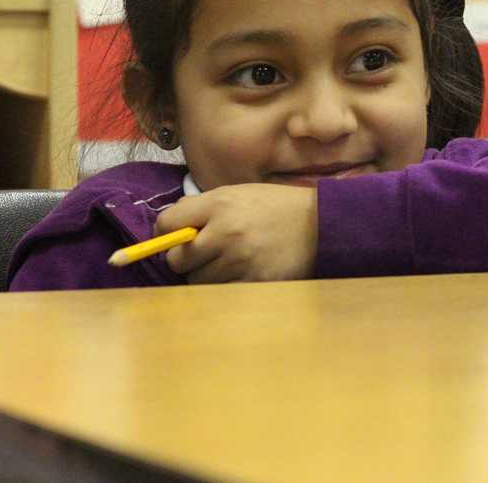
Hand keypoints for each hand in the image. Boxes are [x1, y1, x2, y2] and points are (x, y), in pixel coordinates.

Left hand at [154, 183, 317, 283]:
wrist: (321, 224)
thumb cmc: (276, 207)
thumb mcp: (239, 193)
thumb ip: (203, 205)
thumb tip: (168, 225)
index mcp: (219, 205)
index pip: (166, 223)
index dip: (166, 232)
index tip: (177, 237)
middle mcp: (226, 232)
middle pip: (177, 259)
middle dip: (185, 259)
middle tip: (205, 254)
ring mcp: (240, 261)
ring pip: (197, 281)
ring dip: (206, 276)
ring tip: (228, 263)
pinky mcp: (254, 282)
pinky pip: (219, 294)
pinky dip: (224, 288)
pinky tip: (240, 274)